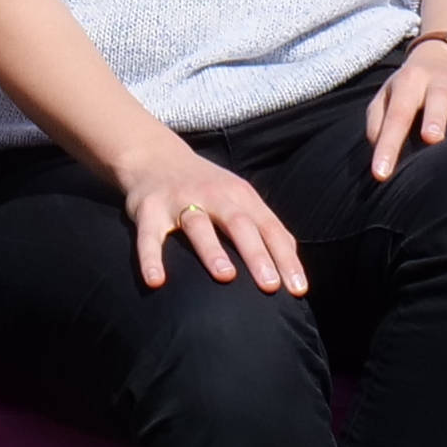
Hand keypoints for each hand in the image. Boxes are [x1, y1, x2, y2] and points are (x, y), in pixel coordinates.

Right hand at [120, 135, 305, 294]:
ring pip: (197, 225)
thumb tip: (294, 266)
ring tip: (225, 276)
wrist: (154, 156)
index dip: (285, 259)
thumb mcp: (239, 199)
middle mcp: (214, 196)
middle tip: (270, 285)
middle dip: (256, 254)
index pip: (269, 228)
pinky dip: (150, 258)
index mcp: (241, 196)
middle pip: (239, 224)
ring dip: (212, 250)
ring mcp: (180, 200)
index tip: (298, 289)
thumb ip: (265, 228)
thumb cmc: (207, 188)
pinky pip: (149, 236)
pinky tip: (156, 281)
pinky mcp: (148, 210)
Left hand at [364, 33, 446, 179]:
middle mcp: (439, 83)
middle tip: (433, 139)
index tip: (380, 175)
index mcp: (409, 84)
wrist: (441, 58)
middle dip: (435, 117)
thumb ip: (378, 123)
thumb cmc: (409, 93)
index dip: (387, 145)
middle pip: (437, 99)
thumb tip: (377, 151)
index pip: (397, 117)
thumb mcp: (386, 100)